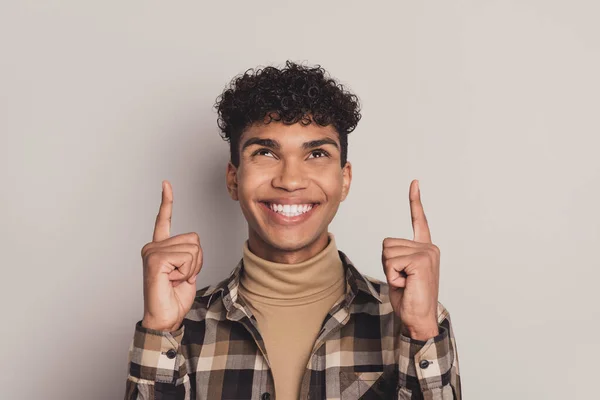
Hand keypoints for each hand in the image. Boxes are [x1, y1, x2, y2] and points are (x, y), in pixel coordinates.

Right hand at [140, 180, 202, 331]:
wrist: (165, 318)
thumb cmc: (174, 297)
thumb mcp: (188, 271)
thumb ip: (189, 255)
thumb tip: (193, 247)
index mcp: (160, 247)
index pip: (163, 220)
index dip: (167, 201)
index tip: (166, 184)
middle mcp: (153, 247)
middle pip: (194, 239)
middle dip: (196, 261)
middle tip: (180, 277)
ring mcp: (152, 252)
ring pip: (193, 248)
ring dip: (192, 268)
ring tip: (176, 280)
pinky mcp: (155, 260)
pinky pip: (187, 257)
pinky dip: (187, 272)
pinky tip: (172, 281)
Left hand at [381, 180, 439, 340]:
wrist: (419, 318)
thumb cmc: (409, 298)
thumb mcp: (400, 273)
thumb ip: (398, 257)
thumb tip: (389, 249)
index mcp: (425, 248)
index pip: (419, 221)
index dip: (415, 202)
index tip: (414, 183)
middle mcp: (429, 247)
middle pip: (387, 243)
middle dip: (387, 264)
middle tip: (403, 280)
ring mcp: (427, 253)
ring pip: (387, 252)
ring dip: (390, 271)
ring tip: (405, 283)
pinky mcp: (422, 260)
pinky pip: (391, 262)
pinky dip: (393, 276)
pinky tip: (407, 284)